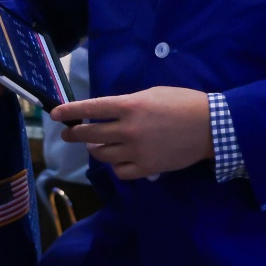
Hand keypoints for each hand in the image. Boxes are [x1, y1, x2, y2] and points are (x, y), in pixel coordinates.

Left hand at [54, 87, 211, 179]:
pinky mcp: (147, 168)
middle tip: (69, 134)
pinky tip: (119, 159)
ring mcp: (136, 151)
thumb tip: (109, 113)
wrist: (210, 127)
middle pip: (90, 134)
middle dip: (74, 134)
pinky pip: (120, 171)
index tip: (55, 114)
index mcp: (130, 106)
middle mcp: (129, 129)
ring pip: (102, 154)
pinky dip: (116, 165)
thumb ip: (129, 104)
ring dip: (96, 149)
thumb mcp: (153, 94)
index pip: (91, 108)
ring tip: (99, 145)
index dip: (70, 111)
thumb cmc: (183, 103)